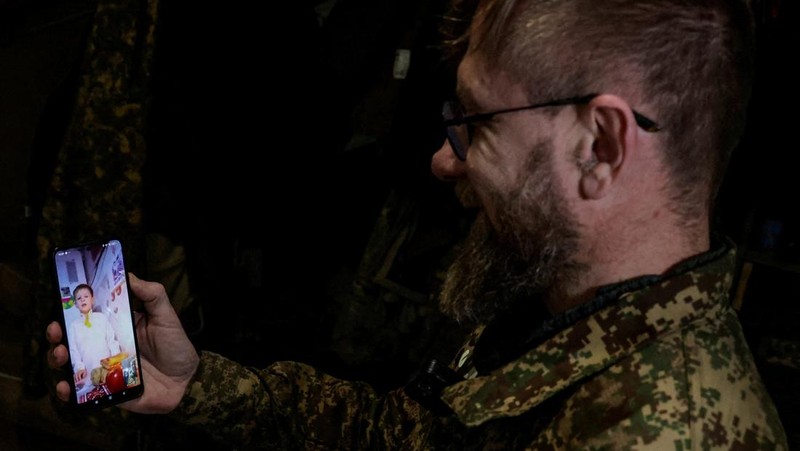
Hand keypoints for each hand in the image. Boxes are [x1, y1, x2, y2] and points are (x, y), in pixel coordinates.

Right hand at [47, 272, 199, 413]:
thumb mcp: (166, 316)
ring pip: (72, 363)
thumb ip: (152, 295)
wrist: (187, 380)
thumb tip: (129, 274)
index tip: (62, 302)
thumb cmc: (175, 346)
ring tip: (60, 353)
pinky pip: (82, 392)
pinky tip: (66, 387)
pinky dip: (69, 391)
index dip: (71, 310)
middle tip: (55, 329)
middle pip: (73, 339)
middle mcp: (105, 346)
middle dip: (57, 333)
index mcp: (116, 327)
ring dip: (58, 358)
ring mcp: (103, 369)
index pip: (88, 316)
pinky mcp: (106, 390)